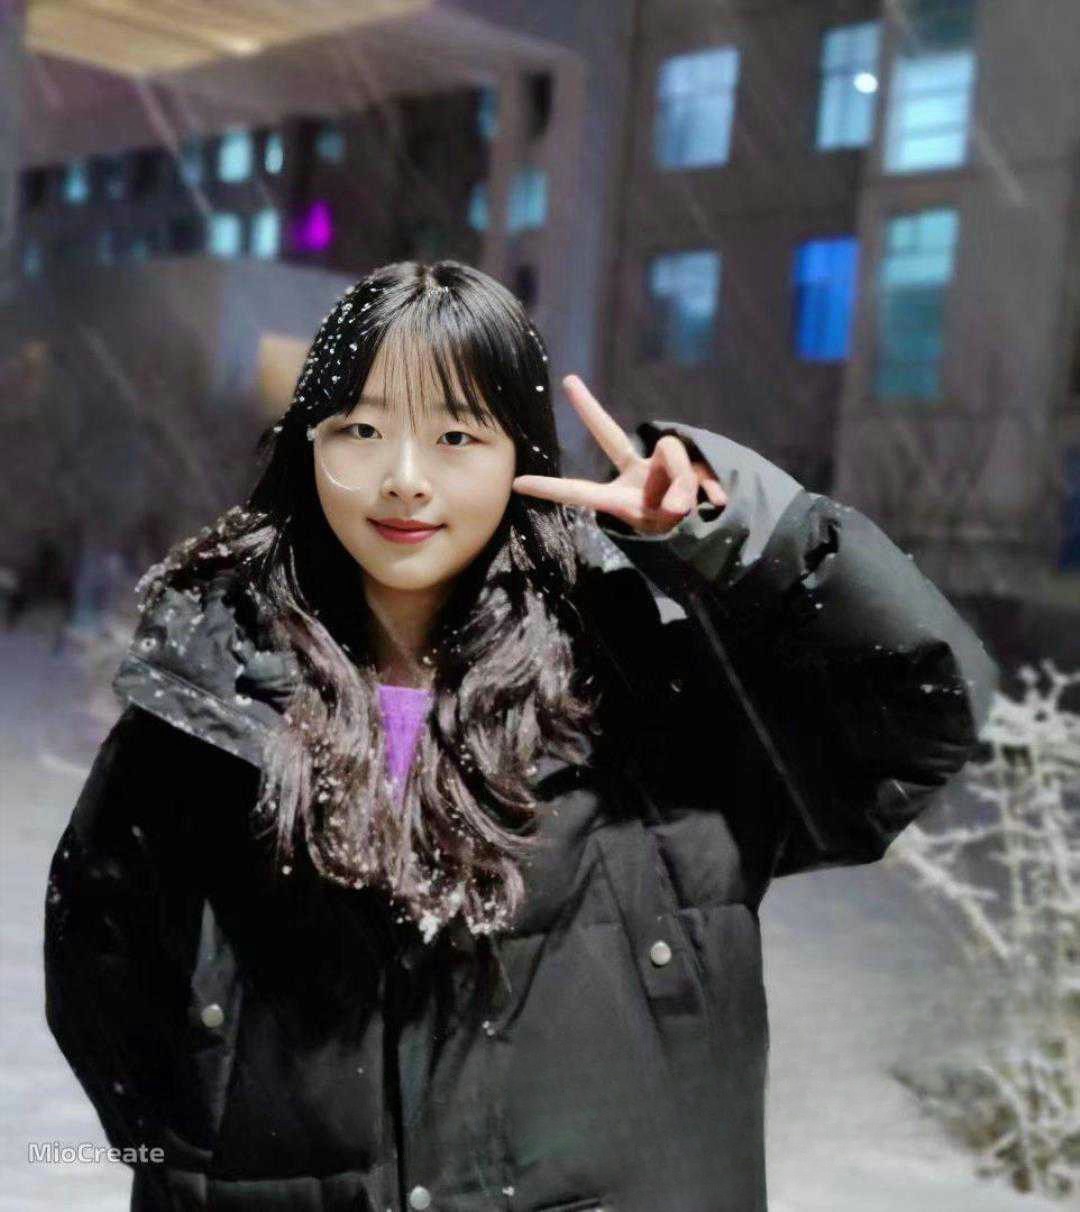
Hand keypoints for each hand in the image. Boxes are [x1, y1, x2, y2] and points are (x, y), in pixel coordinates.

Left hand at [512, 375, 727, 534]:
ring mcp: (658, 465)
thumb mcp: (669, 522)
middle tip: (567, 381)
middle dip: (588, 410)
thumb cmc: (681, 530)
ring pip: (670, 453)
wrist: (711, 529)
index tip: (517, 484)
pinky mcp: (687, 460)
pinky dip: (707, 486)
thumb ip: (671, 500)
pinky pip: (697, 464)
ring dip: (685, 484)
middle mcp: (634, 474)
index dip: (551, 489)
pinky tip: (714, 500)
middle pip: (610, 437)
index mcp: (619, 497)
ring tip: (689, 508)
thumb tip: (678, 498)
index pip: (580, 491)